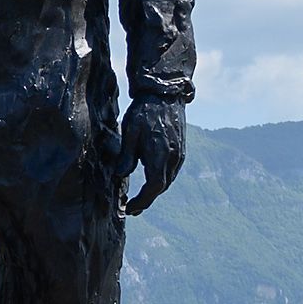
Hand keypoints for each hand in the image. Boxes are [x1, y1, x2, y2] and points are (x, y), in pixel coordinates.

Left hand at [118, 98, 188, 216]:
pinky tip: (150, 180)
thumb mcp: (130, 132)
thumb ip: (127, 156)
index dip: (142, 201)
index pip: (153, 187)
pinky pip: (172, 171)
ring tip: (140, 198)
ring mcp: (180, 154)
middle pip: (161, 187)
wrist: (165, 94)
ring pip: (168, 180)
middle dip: (147, 199)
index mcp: (161, 155)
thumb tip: (120, 176)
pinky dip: (161, 179)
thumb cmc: (144, 111)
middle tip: (131, 208)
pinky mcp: (181, 150)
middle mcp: (174, 158)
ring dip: (154, 190)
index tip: (129, 209)